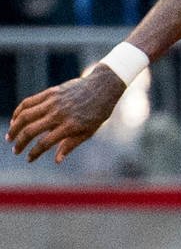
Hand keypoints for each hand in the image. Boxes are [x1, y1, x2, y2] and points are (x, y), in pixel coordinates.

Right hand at [8, 69, 125, 161]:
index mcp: (70, 126)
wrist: (103, 87)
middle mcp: (59, 114)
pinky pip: (28, 102)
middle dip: (20, 143)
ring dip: (14, 127)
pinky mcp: (50, 92)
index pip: (45, 143)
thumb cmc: (98, 112)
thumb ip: (71, 145)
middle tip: (15, 151)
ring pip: (25, 115)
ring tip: (10, 137)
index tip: (29, 159)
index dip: (34, 153)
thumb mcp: (89, 131)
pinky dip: (18, 111)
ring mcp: (53, 102)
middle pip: (30, 130)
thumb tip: (57, 161)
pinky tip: (15, 120)